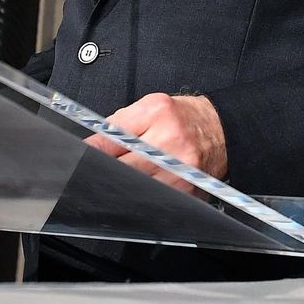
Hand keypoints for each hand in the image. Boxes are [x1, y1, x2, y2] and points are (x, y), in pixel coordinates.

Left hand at [86, 93, 227, 192]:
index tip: (79, 157)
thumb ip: (121, 121)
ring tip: (121, 178)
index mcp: (158, 114)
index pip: (113, 137)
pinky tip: (141, 187)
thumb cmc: (186, 117)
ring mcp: (179, 170)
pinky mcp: (186, 190)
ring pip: (136, 186)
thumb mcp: (152, 105)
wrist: (223, 129)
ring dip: (123, 184)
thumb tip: (93, 142)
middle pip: (121, 166)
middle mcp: (170, 142)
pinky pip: (154, 198)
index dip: (91, 150)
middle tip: (93, 172)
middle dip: (104, 170)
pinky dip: (143, 194)